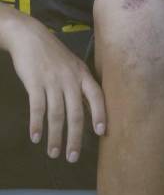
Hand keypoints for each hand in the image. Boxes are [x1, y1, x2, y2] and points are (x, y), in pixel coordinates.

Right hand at [0, 12, 106, 161]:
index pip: (97, 97)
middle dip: (75, 137)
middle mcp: (71, 79)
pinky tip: (35, 136)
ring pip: (57, 114)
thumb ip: (79, 84)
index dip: (100, 114)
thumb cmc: (52, 54)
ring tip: (54, 153)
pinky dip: (36, 124)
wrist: (30, 36)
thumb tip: (86, 107)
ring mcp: (53, 81)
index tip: (102, 132)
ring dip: (55, 136)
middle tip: (73, 157)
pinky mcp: (35, 82)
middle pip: (76, 113)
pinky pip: (37, 107)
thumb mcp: (72, 66)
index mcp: (83, 74)